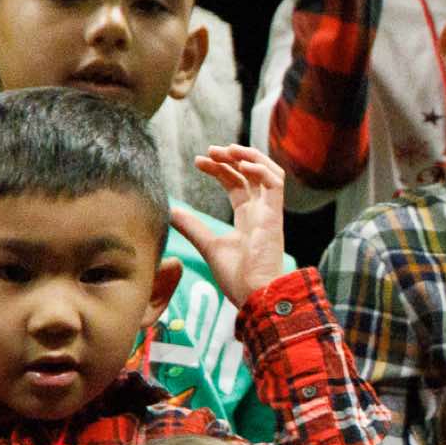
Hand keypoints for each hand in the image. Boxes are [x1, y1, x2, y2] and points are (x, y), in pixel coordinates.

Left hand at [171, 146, 288, 305]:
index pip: (236, 184)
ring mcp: (270, 212)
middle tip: (209, 150)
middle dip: (230, 158)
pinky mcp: (275, 216)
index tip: (199, 161)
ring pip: (268, 172)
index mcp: (248, 217)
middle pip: (249, 174)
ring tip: (228, 149)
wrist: (255, 295)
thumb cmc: (238, 277)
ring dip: (249, 156)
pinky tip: (241, 164)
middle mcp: (261, 211)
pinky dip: (260, 169)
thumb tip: (171, 211)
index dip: (219, 169)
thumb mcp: (209, 246)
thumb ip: (192, 227)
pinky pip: (275, 184)